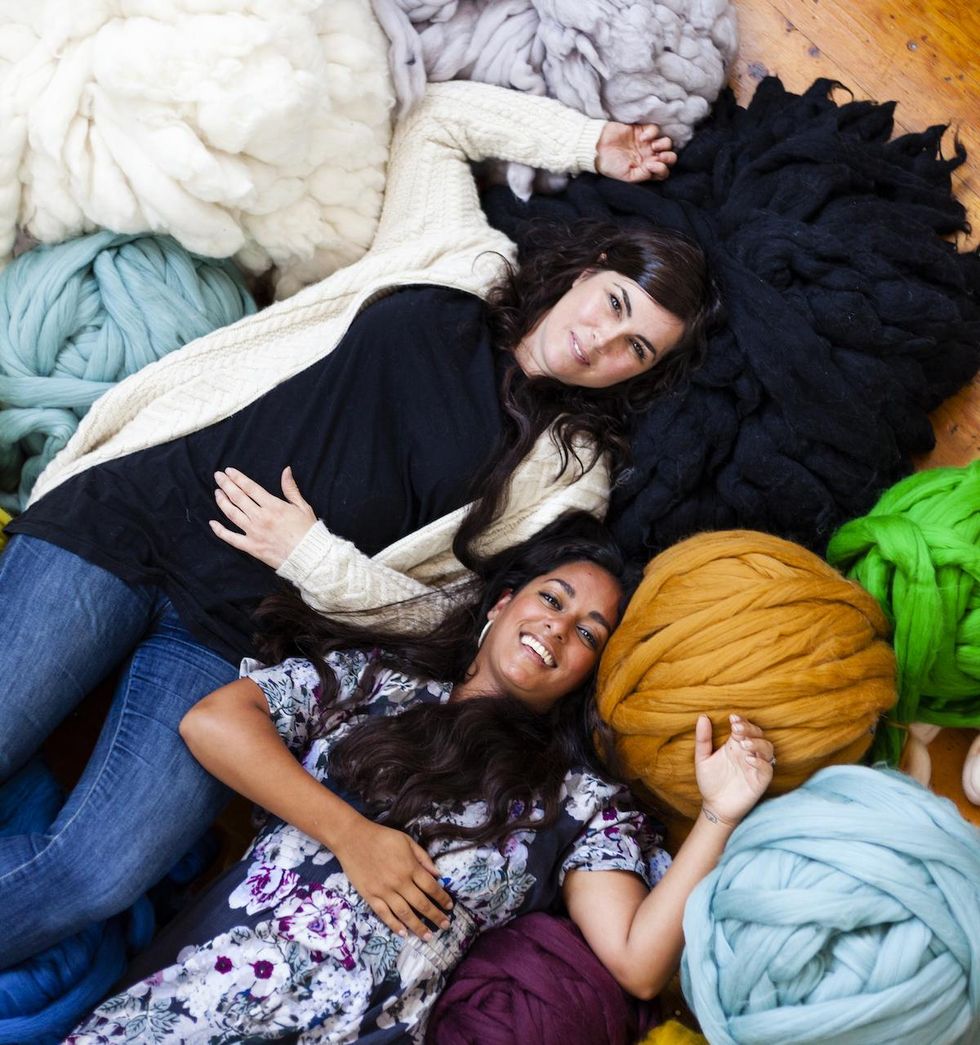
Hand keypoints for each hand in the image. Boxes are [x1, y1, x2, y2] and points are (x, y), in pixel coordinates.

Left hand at [209, 466, 315, 568]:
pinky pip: (231, 538)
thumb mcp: (303, 507)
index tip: (229, 471)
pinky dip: (219, 531)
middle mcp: (260, 517)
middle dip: (226, 485)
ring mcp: (254, 532)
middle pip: (238, 497)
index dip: (238, 478)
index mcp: (273, 506)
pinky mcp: (251, 547)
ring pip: (232, 514)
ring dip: (222, 501)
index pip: (250, 488)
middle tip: (218, 476)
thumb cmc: (308, 531)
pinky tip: (212, 523)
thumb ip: (291, 488)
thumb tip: (286, 470)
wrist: (309, 556)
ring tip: (217, 493)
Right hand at [334, 819, 453, 939]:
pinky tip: (404, 933)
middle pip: (421, 903)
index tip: (450, 907)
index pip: (431, 887)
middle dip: (435, 916)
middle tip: (445, 926)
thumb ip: (423, 858)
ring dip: (418, 927)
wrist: (352, 838)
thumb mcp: (407, 841)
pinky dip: (394, 925)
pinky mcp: (370, 896)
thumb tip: (438, 874)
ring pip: (405, 913)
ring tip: (428, 936)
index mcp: (410, 867)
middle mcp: (400, 882)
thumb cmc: (382, 837)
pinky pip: (384, 914)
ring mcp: (384, 891)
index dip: (442, 898)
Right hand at [596, 122, 676, 182]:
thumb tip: (655, 168)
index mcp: (645, 171)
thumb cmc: (610, 165)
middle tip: (660, 156)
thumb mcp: (626, 176)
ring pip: (667, 143)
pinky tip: (642, 137)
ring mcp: (647, 144)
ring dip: (664, 145)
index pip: (663, 172)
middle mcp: (648, 158)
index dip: (662, 170)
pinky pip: (656, 130)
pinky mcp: (642, 131)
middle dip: (669, 157)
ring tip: (653, 146)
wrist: (598, 147)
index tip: (651, 166)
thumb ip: (642, 175)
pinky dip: (652, 133)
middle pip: (670, 158)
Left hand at [694, 714, 773, 825]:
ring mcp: (756, 766)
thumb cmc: (709, 781)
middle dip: (749, 728)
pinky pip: (768, 768)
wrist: (715, 806)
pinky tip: (749, 759)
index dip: (741, 720)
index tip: (731, 718)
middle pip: (758, 734)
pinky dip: (761, 762)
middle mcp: (747, 752)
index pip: (743, 727)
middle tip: (736, 728)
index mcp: (734, 744)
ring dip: (757, 743)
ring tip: (744, 744)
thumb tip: (702, 717)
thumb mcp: (702, 758)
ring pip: (767, 748)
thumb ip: (703, 739)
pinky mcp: (761, 780)